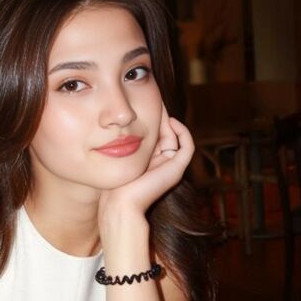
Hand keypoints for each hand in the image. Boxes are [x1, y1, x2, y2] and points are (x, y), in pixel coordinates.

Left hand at [97, 107, 194, 238]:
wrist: (119, 203)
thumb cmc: (112, 184)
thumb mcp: (117, 157)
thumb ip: (121, 144)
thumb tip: (114, 123)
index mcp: (149, 161)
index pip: (154, 134)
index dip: (151, 118)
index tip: (142, 102)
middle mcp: (161, 163)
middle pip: (166, 133)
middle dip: (160, 116)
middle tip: (154, 98)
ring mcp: (171, 167)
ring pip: (176, 136)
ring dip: (169, 120)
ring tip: (159, 105)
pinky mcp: (177, 169)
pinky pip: (187, 146)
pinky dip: (182, 131)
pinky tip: (170, 121)